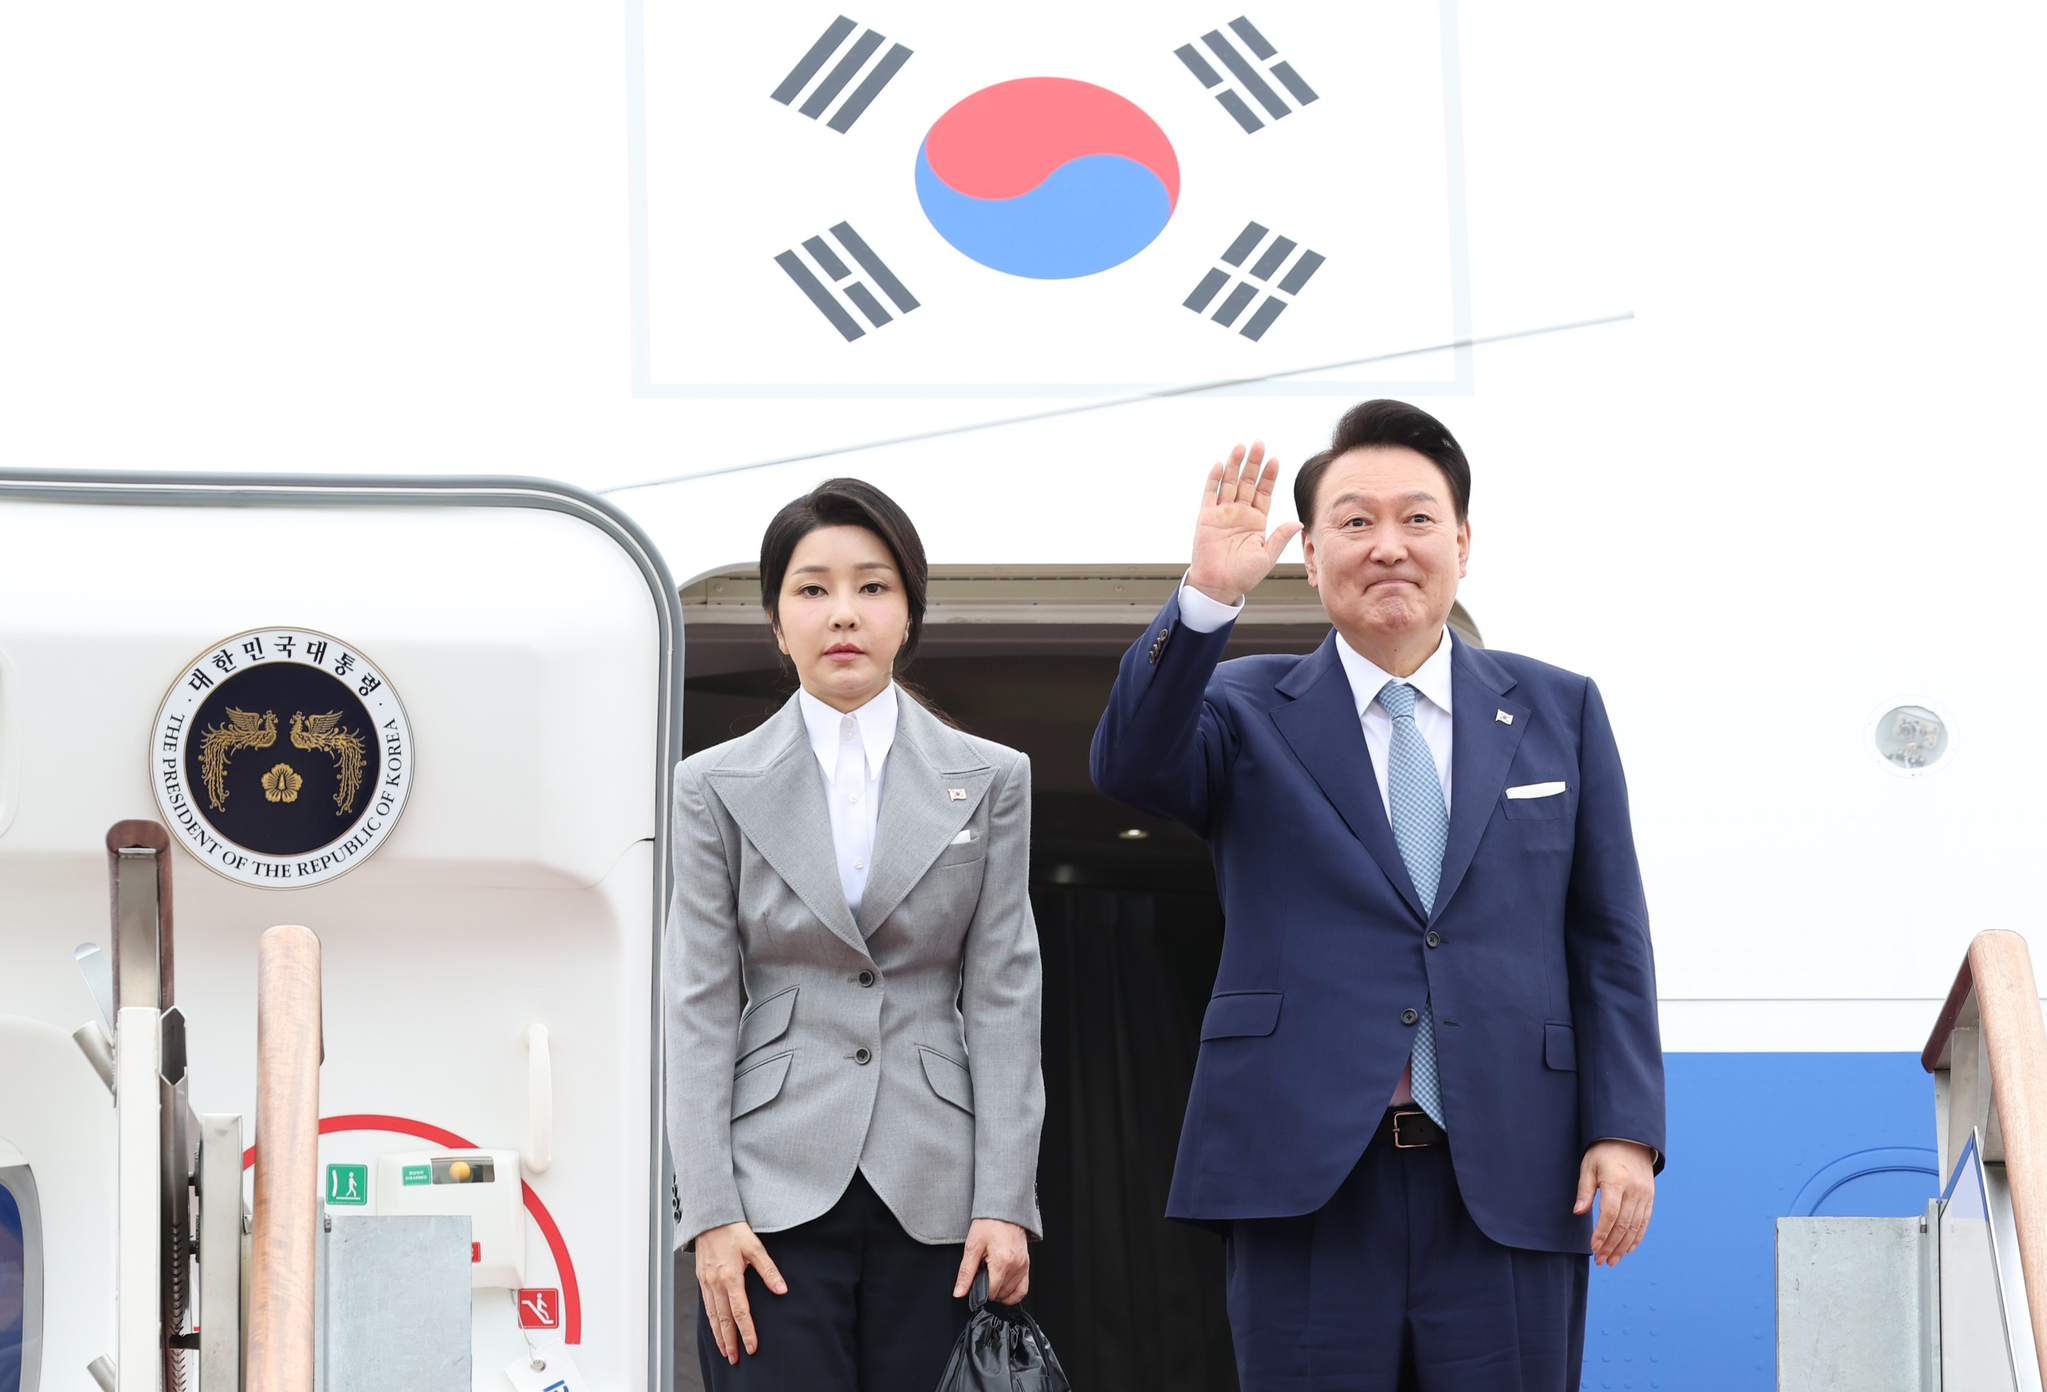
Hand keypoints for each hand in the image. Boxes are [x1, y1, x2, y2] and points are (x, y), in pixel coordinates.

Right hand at [693, 1221, 786, 1362]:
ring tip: (725, 1351)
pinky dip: (711, 1321)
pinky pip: (706, 1306)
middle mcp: (715, 1283)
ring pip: (712, 1315)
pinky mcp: (701, 1279)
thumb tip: (781, 1289)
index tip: (752, 1347)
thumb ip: (769, 1270)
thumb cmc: (733, 1229)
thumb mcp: (755, 1246)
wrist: (710, 1217)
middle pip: (723, 1319)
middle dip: (730, 1341)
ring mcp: (706, 1282)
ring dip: (718, 1335)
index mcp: (730, 1276)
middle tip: (736, 1359)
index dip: (747, 1331)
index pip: (740, 1311)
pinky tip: (715, 1328)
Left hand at [955, 1218, 1030, 1304]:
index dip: (979, 1292)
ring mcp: (1023, 1266)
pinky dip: (1013, 1294)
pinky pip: (1023, 1289)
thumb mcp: (972, 1246)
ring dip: (999, 1292)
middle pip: (1001, 1294)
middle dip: (989, 1290)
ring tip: (990, 1279)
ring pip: (1011, 1293)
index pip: (991, 1292)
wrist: (1004, 1210)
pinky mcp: (1026, 1264)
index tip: (974, 1283)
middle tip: (980, 1277)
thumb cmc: (989, 1223)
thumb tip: (959, 1292)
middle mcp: (1016, 1266)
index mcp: (1002, 1262)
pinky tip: (1003, 1288)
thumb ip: (966, 1272)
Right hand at [1187, 442, 1303, 606]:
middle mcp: (1240, 513)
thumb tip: (1298, 522)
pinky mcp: (1206, 517)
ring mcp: (1223, 513)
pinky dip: (1214, 479)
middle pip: (1247, 482)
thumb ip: (1280, 538)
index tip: (1275, 460)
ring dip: (1235, 464)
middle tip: (1259, 444)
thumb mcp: (1266, 557)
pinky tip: (1221, 464)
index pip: (1264, 492)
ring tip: (1241, 447)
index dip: (1269, 476)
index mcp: (1256, 521)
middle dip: (1253, 463)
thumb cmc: (1242, 576)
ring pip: (1230, 483)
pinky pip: (1210, 494)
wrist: (1218, 586)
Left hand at [1574, 1140, 1655, 1265]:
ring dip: (1623, 1246)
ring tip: (1612, 1260)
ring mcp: (1645, 1194)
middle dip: (1611, 1246)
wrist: (1630, 1138)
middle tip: (1600, 1260)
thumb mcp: (1588, 1166)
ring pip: (1635, 1227)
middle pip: (1623, 1225)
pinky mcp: (1650, 1197)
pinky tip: (1628, 1249)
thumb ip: (1585, 1191)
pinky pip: (1645, 1221)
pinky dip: (1637, 1237)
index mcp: (1617, 1182)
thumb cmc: (1603, 1152)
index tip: (1593, 1247)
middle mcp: (1634, 1190)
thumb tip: (1579, 1213)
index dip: (1602, 1233)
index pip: (1610, 1214)